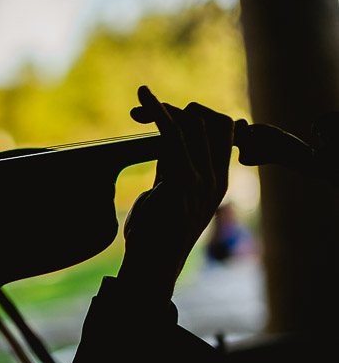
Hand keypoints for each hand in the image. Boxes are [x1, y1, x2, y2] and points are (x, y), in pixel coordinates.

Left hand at [117, 86, 235, 300]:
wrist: (150, 267)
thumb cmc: (153, 236)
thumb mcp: (167, 196)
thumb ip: (172, 171)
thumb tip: (167, 145)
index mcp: (216, 183)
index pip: (220, 133)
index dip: (195, 116)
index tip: (163, 109)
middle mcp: (215, 180)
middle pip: (207, 125)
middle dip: (177, 109)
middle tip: (144, 104)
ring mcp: (202, 182)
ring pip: (191, 127)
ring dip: (162, 108)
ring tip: (142, 95)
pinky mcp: (183, 182)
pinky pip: (172, 137)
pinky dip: (158, 114)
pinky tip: (145, 99)